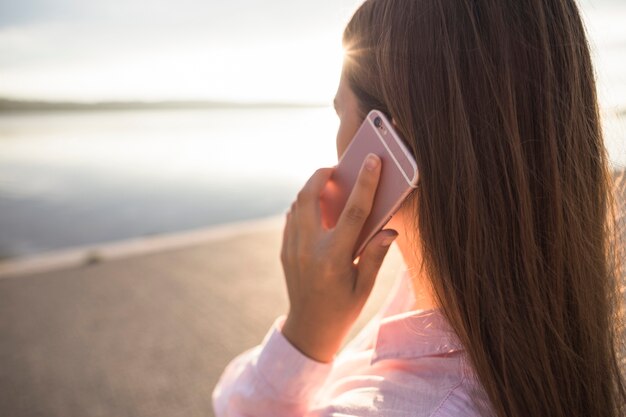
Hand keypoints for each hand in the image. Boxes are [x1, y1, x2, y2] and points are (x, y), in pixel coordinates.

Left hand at [280, 153, 398, 362]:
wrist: (309, 329)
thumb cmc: (343, 309)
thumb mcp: (365, 287)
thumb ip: (376, 255)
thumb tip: (388, 229)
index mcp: (334, 258)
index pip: (353, 211)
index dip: (365, 183)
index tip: (372, 160)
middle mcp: (309, 249)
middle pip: (311, 196)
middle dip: (323, 175)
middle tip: (338, 169)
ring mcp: (292, 248)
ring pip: (297, 203)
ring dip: (312, 188)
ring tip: (330, 185)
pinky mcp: (285, 250)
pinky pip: (292, 216)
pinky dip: (304, 204)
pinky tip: (319, 208)